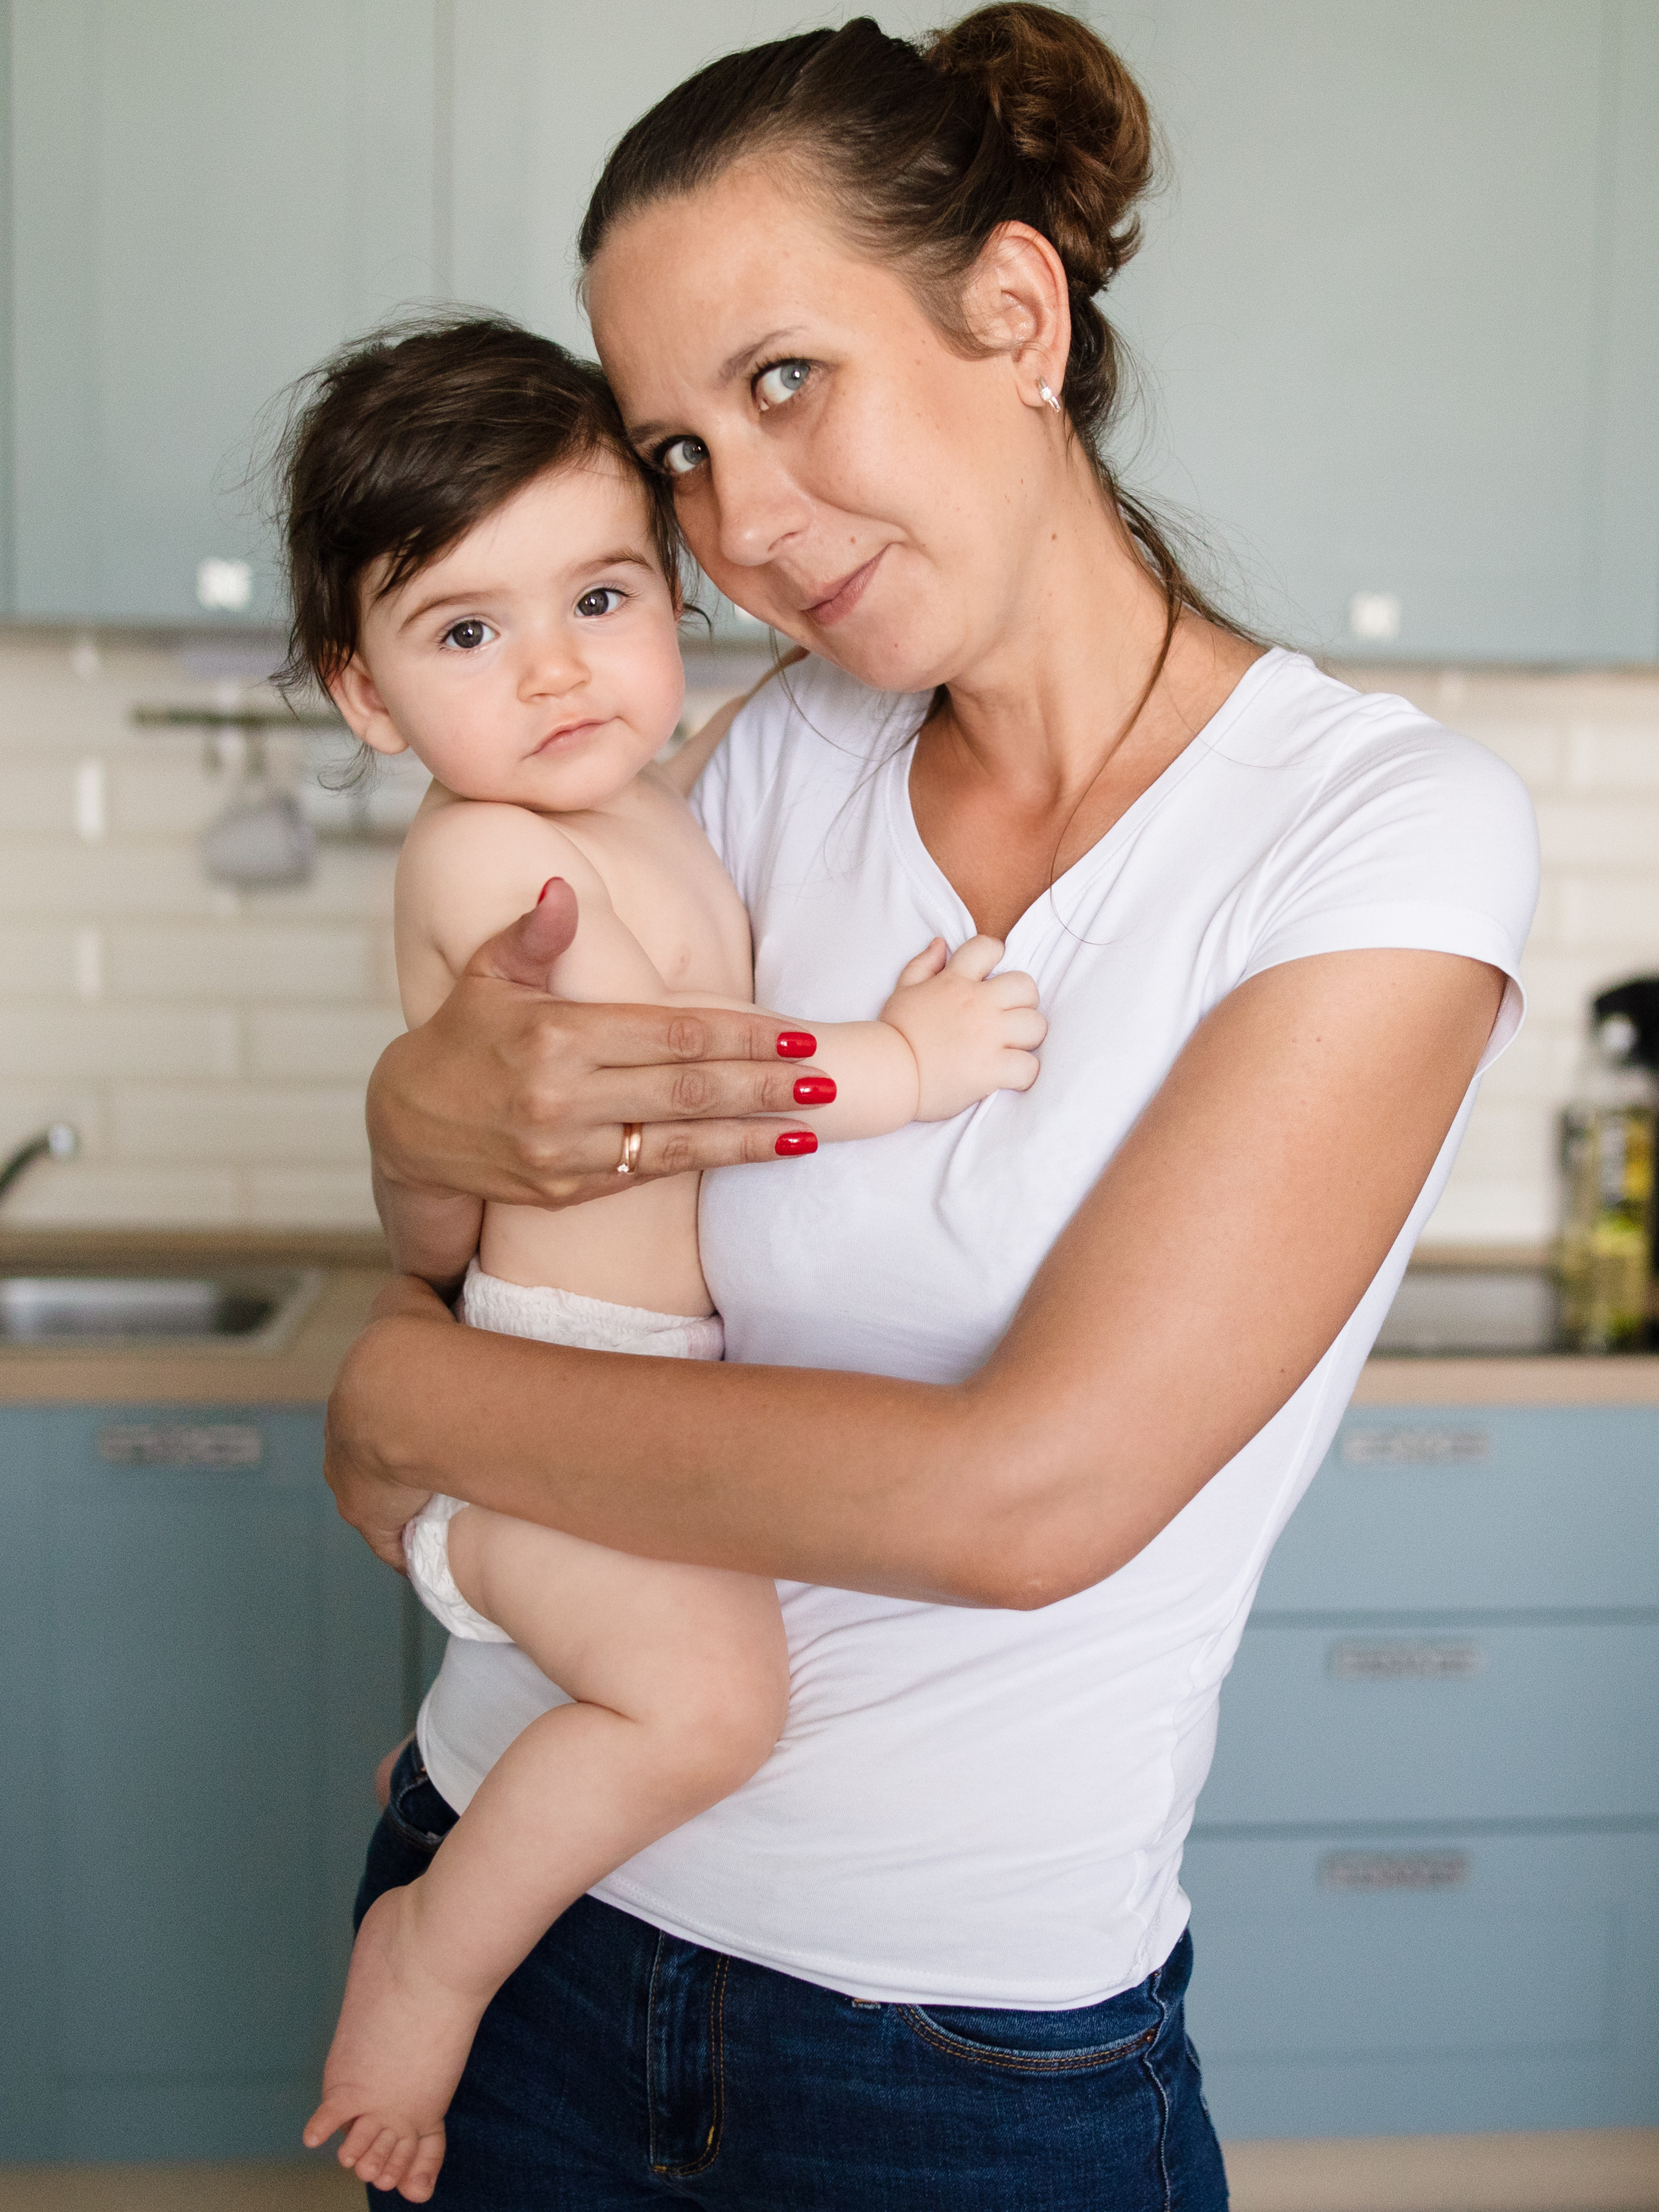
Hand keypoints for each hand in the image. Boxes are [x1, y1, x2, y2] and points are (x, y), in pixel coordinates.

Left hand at [325, 1277, 453, 1569]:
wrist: (405, 1394)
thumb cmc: (412, 1346)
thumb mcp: (404, 1300)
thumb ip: (406, 1297)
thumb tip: (424, 1291)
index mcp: (348, 1402)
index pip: (366, 1418)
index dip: (393, 1421)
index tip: (419, 1426)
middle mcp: (341, 1450)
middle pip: (368, 1463)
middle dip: (396, 1463)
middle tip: (441, 1461)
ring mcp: (355, 1490)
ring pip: (381, 1501)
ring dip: (406, 1501)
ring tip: (449, 1498)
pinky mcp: (378, 1523)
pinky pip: (395, 1543)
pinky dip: (411, 1546)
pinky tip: (435, 1549)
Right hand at [368, 878, 826, 1211]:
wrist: (406, 1129)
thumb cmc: (460, 1037)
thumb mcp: (485, 976)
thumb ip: (533, 936)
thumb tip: (562, 890)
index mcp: (556, 1036)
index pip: (671, 1034)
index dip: (741, 1035)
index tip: (796, 1036)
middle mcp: (564, 1098)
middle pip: (689, 1091)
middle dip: (765, 1087)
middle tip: (827, 1082)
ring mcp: (566, 1153)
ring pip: (679, 1143)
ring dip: (751, 1138)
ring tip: (810, 1130)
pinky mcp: (567, 1193)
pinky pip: (650, 1173)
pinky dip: (704, 1162)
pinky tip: (751, 1152)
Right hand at [881, 936, 1045, 1119]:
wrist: (886, 1073)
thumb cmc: (894, 1033)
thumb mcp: (903, 990)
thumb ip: (924, 965)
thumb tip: (941, 944)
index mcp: (955, 981)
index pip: (989, 948)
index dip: (996, 957)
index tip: (991, 977)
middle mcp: (977, 1004)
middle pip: (1026, 986)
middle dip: (1023, 1001)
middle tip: (1009, 1018)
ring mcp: (988, 1036)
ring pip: (1036, 1025)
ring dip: (1027, 1038)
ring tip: (1012, 1048)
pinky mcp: (992, 1069)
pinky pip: (1029, 1067)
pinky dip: (1024, 1073)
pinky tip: (1009, 1076)